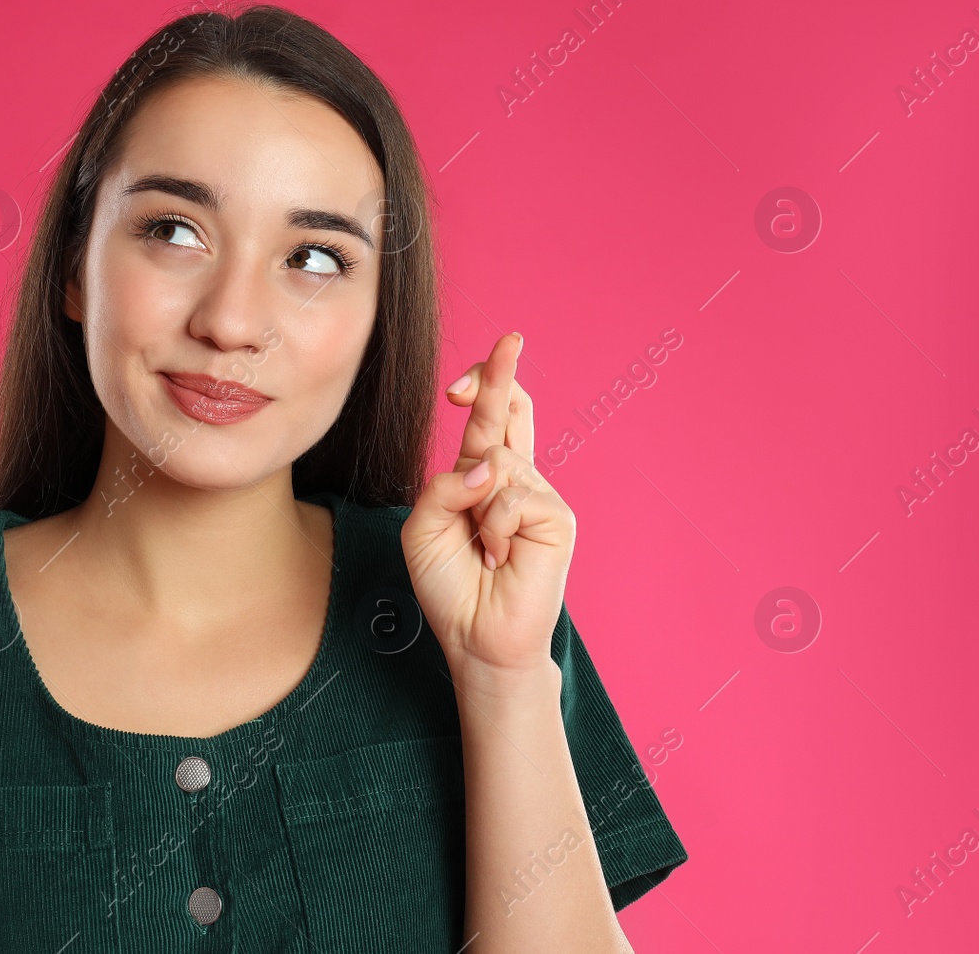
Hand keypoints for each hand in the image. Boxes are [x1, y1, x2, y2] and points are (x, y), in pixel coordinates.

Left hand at [400, 332, 576, 691]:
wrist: (477, 638)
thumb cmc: (450, 585)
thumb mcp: (422, 529)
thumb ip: (441, 487)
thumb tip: (487, 465)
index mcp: (482, 476)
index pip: (492, 417)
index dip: (490, 382)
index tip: (488, 358)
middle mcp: (514, 478)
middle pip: (509, 411)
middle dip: (502, 373)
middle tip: (511, 339)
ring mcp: (539, 495)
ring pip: (497, 461)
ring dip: (474, 506)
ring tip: (483, 549)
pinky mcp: (556, 518)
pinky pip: (511, 496)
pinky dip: (493, 527)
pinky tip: (500, 557)